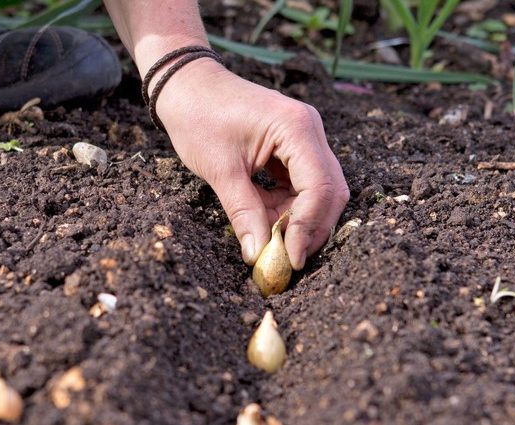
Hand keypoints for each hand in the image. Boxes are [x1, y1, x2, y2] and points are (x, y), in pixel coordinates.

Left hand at [155, 59, 348, 268]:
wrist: (186, 86)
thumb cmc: (199, 117)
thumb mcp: (220, 170)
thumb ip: (243, 213)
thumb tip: (257, 255)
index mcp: (296, 128)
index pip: (320, 187)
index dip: (309, 227)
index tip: (291, 258)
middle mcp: (309, 130)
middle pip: (328, 191)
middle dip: (310, 228)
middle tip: (286, 259)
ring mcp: (303, 138)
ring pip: (317, 191)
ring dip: (296, 219)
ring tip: (267, 239)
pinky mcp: (292, 147)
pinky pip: (300, 184)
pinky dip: (286, 206)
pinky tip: (264, 218)